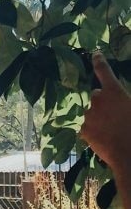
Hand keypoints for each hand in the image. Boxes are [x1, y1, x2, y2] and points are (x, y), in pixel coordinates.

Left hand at [80, 52, 130, 168]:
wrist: (129, 154)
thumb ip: (123, 101)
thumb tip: (119, 103)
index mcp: (114, 92)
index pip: (104, 71)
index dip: (99, 61)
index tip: (95, 54)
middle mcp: (97, 99)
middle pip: (96, 96)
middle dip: (103, 102)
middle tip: (114, 115)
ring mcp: (88, 115)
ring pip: (91, 112)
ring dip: (98, 117)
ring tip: (111, 130)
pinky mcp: (82, 129)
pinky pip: (87, 126)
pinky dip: (94, 130)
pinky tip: (105, 138)